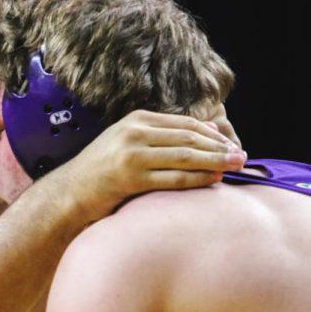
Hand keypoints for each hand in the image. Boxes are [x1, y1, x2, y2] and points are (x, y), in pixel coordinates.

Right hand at [57, 109, 246, 220]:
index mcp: (135, 120)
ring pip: (184, 156)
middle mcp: (134, 133)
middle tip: (240, 156)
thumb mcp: (125, 142)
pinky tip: (213, 180)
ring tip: (234, 166)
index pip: (183, 123)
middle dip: (218, 147)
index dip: (211, 134)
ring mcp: (131, 155)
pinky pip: (173, 178)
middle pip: (188, 137)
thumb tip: (200, 137)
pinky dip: (197, 179)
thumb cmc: (101, 169)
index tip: (229, 143)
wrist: (71, 190)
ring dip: (214, 161)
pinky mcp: (131, 178)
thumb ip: (156, 137)